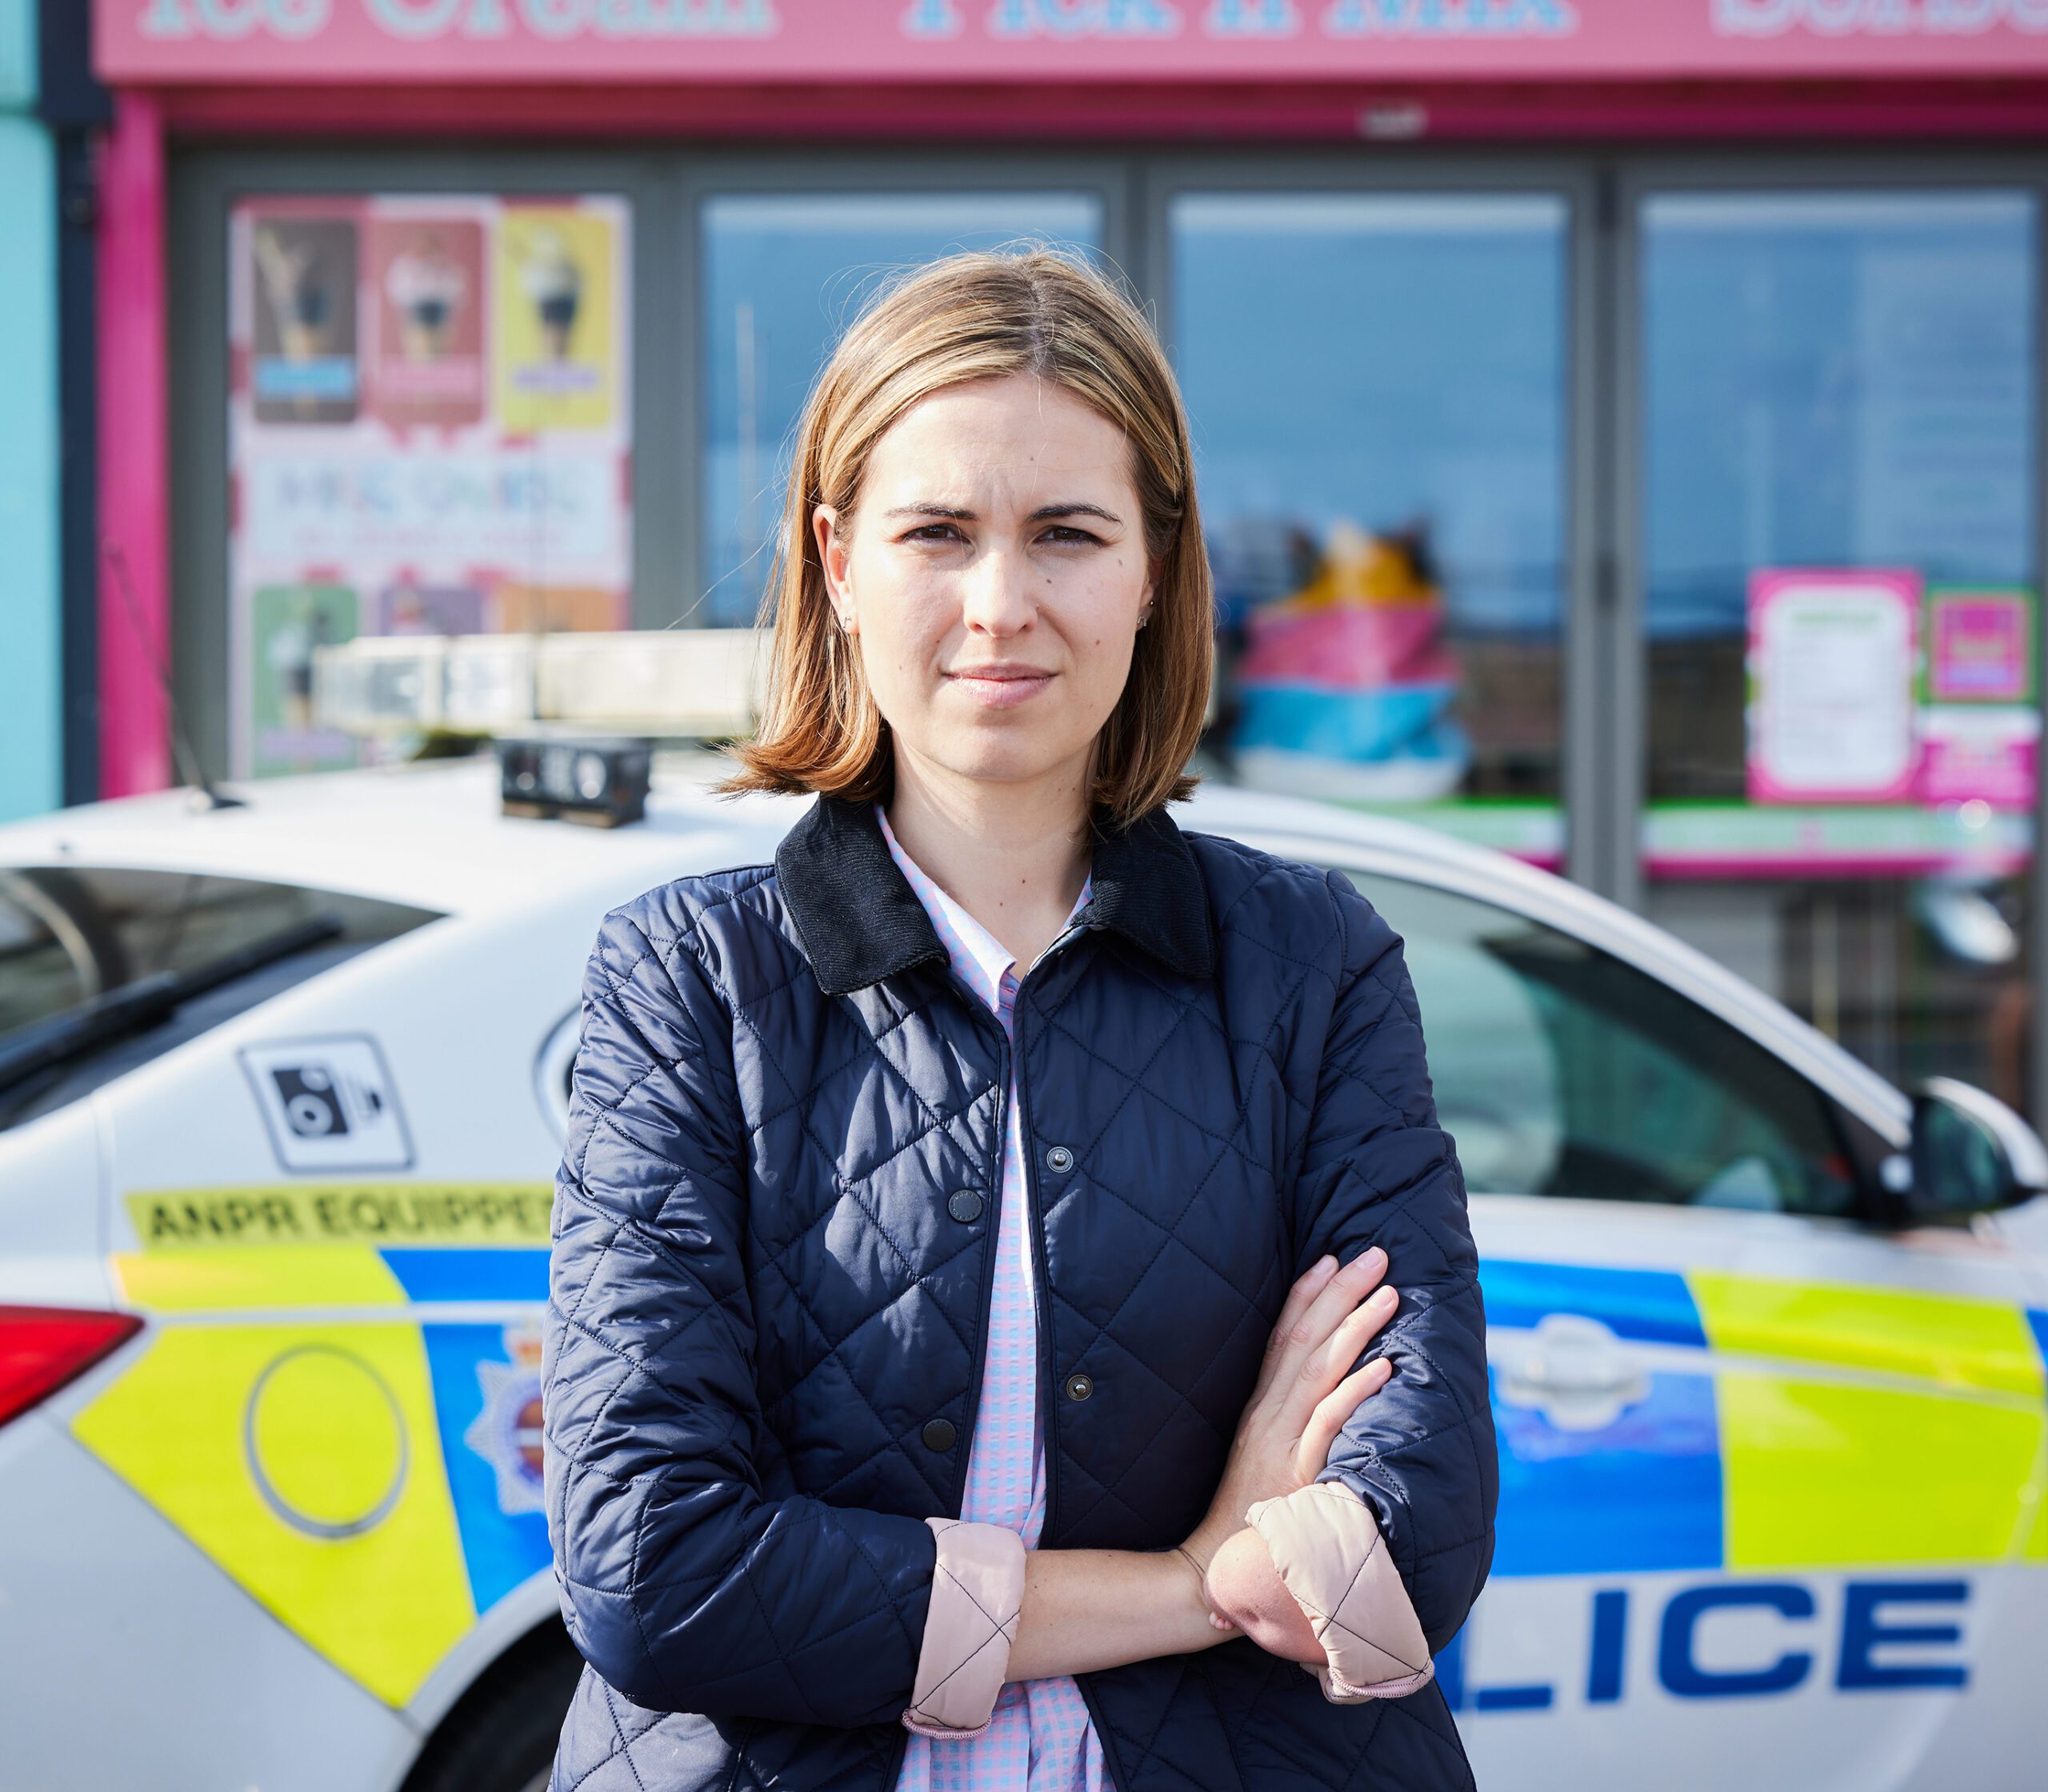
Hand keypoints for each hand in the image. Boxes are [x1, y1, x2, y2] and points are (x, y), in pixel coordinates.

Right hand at [1181, 1249, 1398, 1637]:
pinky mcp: (1297, 1475)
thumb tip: (1316, 1387)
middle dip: (1339, 1292)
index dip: (1306, 1294)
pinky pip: (1329, 1426)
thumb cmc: (1243, 1518)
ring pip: (1319, 1371)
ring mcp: (1281, 1444)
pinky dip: (1355, 1392)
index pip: (1281, 1338)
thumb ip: (1282, 1422)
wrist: (1214, 1574)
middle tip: (1374, 1254)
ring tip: (1389, 1293)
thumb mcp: (1257, 1456)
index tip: (1331, 1258)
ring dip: (1355, 1326)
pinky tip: (1383, 1367)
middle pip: (1304, 1341)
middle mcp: (1268, 1418)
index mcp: (1258, 1410)